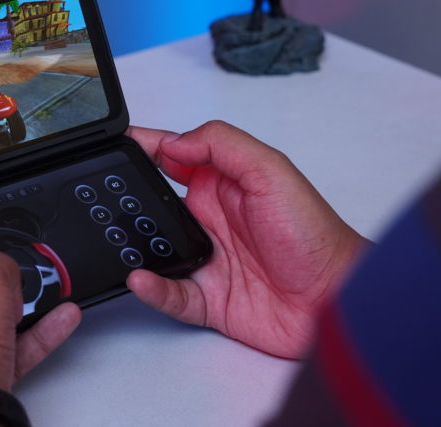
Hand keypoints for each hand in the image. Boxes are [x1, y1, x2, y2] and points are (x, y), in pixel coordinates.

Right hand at [126, 122, 366, 357]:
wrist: (337, 299)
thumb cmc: (316, 235)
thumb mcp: (272, 171)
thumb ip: (223, 146)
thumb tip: (174, 140)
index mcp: (223, 184)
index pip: (174, 157)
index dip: (146, 146)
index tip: (117, 141)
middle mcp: (210, 219)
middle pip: (154, 203)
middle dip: (128, 197)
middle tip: (103, 193)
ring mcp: (207, 259)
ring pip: (154, 249)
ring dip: (134, 244)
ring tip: (116, 237)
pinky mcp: (208, 300)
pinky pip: (169, 293)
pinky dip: (151, 288)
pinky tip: (141, 278)